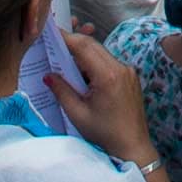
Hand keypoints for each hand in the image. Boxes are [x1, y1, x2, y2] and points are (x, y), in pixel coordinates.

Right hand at [54, 30, 156, 164]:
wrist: (133, 147)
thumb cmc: (105, 134)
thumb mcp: (78, 114)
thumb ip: (62, 91)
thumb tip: (48, 75)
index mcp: (107, 75)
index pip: (83, 46)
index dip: (66, 38)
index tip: (52, 33)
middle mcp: (120, 68)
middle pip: (92, 46)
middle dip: (73, 43)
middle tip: (55, 44)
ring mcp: (128, 71)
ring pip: (101, 53)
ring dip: (84, 55)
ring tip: (66, 63)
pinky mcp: (130, 77)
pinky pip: (109, 63)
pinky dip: (94, 64)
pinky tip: (83, 76)